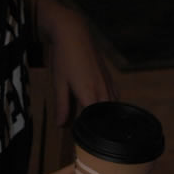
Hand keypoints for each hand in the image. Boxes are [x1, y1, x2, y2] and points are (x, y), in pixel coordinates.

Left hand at [36, 0, 117, 124]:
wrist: (74, 33)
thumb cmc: (64, 58)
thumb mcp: (59, 84)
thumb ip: (62, 106)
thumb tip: (61, 125)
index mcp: (90, 95)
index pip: (94, 123)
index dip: (89, 133)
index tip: (84, 141)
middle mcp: (103, 91)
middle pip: (106, 118)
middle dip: (99, 127)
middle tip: (91, 136)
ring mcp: (109, 83)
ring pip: (112, 108)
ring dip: (105, 116)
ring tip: (98, 125)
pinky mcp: (110, 77)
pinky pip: (114, 97)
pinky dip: (110, 105)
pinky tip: (104, 108)